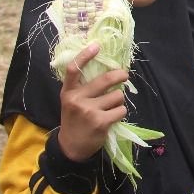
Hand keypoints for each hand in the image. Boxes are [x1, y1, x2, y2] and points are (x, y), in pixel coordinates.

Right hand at [57, 43, 129, 161]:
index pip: (74, 70)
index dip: (85, 56)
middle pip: (105, 79)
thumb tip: (107, 69)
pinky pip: (121, 110)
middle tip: (124, 75)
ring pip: (117, 96)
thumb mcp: (72, 101)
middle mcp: (77, 100)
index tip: (97, 46)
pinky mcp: (100, 122)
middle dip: (120, 75)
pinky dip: (120, 112)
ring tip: (110, 107)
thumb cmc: (75, 120)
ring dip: (118, 100)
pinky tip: (111, 118)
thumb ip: (83, 87)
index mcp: (68, 92)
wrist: (71, 147)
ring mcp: (89, 111)